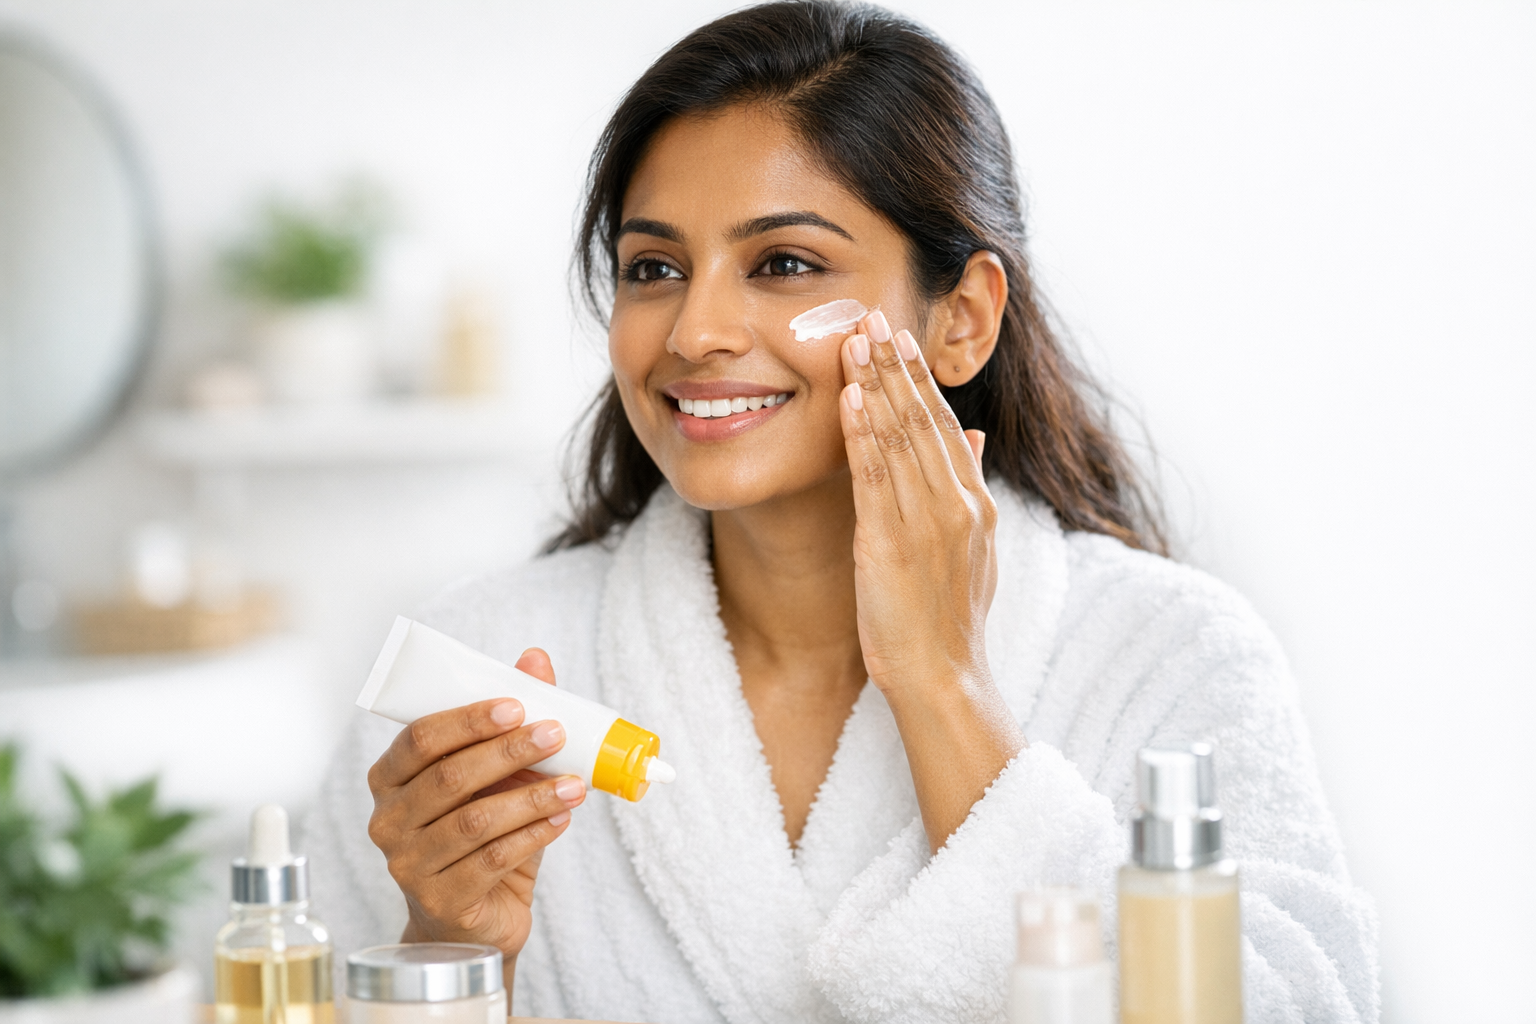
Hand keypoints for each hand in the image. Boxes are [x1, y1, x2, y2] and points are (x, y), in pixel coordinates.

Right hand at [365, 648, 585, 974]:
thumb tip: (535, 660)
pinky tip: (562, 818)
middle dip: (509, 751)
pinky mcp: (440, 900)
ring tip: (575, 784)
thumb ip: (509, 720)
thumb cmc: (481, 835)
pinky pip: (493, 859)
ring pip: (475, 820)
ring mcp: (408, 864)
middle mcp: (388, 820)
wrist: (475, 918)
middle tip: (555, 735)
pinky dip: (534, 835)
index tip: (517, 704)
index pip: (420, 738)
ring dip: (533, 797)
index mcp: (391, 778)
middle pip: (449, 776)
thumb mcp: (496, 776)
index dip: (469, 719)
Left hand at [839, 310, 1023, 851]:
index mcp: (975, 504)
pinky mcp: (890, 543)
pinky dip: (863, 434)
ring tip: (855, 340)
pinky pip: (874, 477)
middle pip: (922, 419)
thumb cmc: (950, 620)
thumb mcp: (975, 550)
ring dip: (876, 384)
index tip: (899, 338)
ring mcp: (924, 522)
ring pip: (898, 438)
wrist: (944, 677)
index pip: (945, 425)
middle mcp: (955, 504)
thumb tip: (968, 435)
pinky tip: (852, 398)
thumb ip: (970, 488)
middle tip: (872, 315)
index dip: (920, 379)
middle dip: (896, 364)